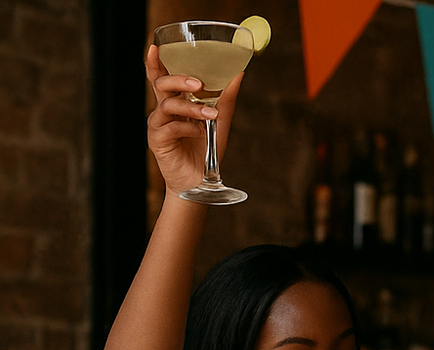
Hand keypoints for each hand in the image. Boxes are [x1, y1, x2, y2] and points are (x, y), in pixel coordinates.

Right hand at [145, 45, 240, 196]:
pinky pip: (170, 128)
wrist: (201, 181)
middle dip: (178, 80)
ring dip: (191, 108)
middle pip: (161, 85)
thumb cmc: (207, 148)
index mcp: (175, 102)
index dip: (155, 62)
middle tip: (198, 84)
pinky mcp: (157, 141)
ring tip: (210, 115)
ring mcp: (158, 125)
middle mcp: (163, 110)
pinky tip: (198, 133)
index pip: (162, 77)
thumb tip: (239, 73)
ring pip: (167, 106)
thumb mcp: (220, 121)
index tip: (155, 46)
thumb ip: (226, 98)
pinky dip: (187, 128)